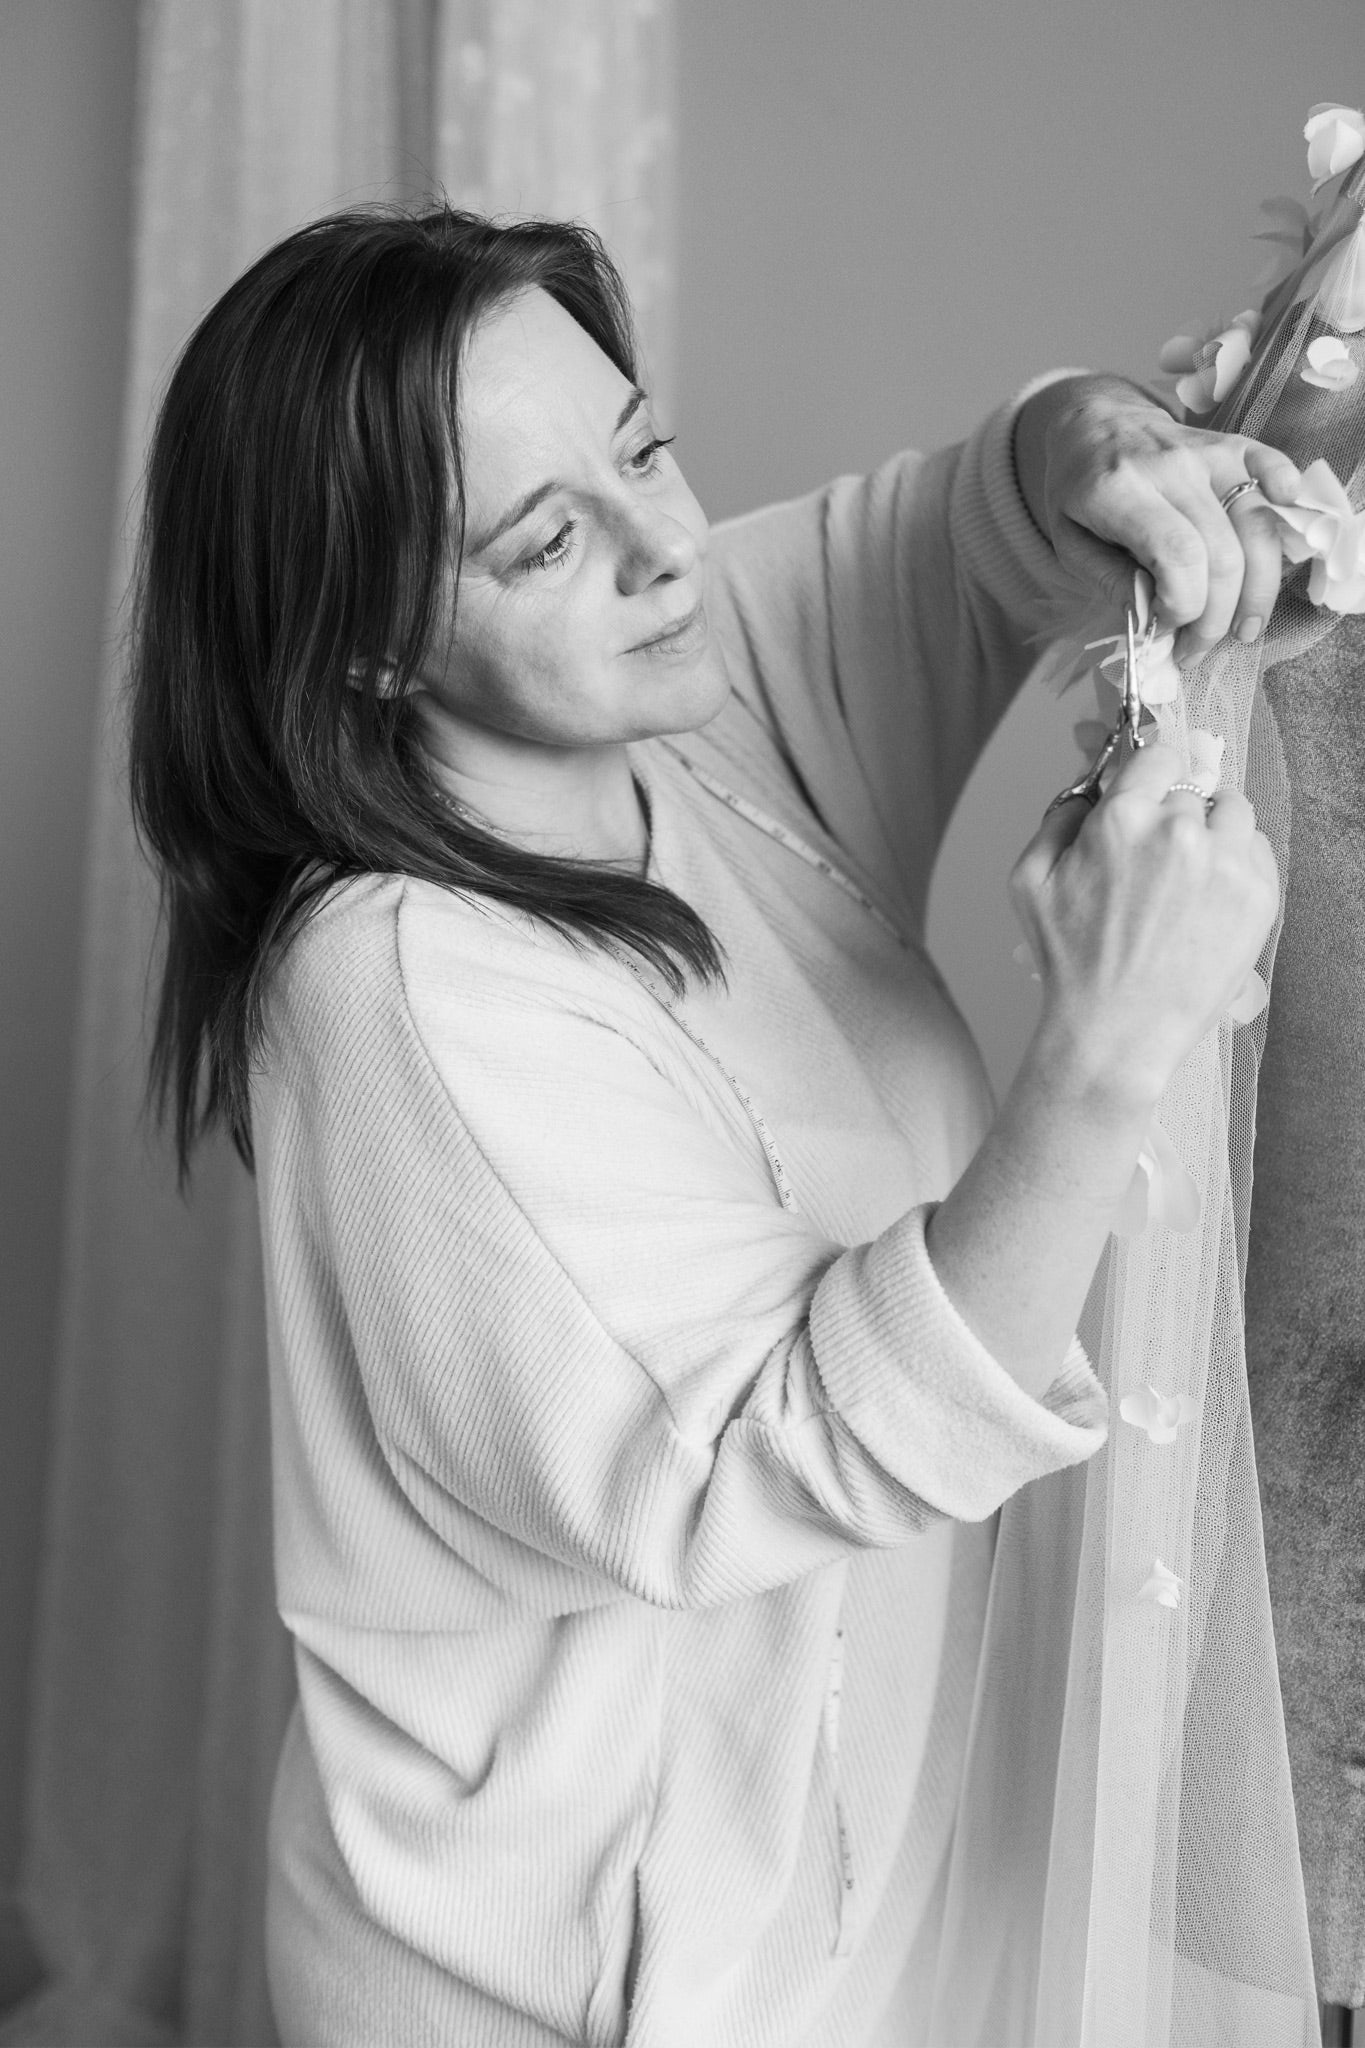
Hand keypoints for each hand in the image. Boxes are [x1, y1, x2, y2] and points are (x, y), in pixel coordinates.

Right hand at [1010, 742, 1279, 1114]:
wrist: (1116, 1032)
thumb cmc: (1071, 964)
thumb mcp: (1029, 882)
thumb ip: (1059, 817)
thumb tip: (1090, 785)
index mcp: (1122, 818)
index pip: (1158, 753)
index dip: (1152, 770)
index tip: (1151, 785)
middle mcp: (1179, 830)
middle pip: (1191, 788)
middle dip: (1173, 814)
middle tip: (1155, 861)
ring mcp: (1225, 862)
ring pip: (1233, 812)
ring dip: (1214, 830)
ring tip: (1189, 875)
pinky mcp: (1257, 894)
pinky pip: (1257, 850)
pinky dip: (1237, 863)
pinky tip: (1207, 900)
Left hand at [1013, 374, 1301, 662]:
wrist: (1092, 423)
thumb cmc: (1078, 491)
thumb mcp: (1070, 543)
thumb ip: (1110, 581)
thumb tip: (1154, 617)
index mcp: (1119, 490)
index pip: (1178, 555)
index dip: (1184, 605)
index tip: (1166, 629)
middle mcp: (1170, 467)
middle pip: (1222, 553)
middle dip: (1216, 616)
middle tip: (1199, 648)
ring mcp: (1207, 452)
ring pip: (1256, 527)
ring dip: (1258, 590)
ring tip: (1244, 630)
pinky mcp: (1232, 445)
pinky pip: (1273, 469)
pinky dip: (1288, 505)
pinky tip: (1285, 547)